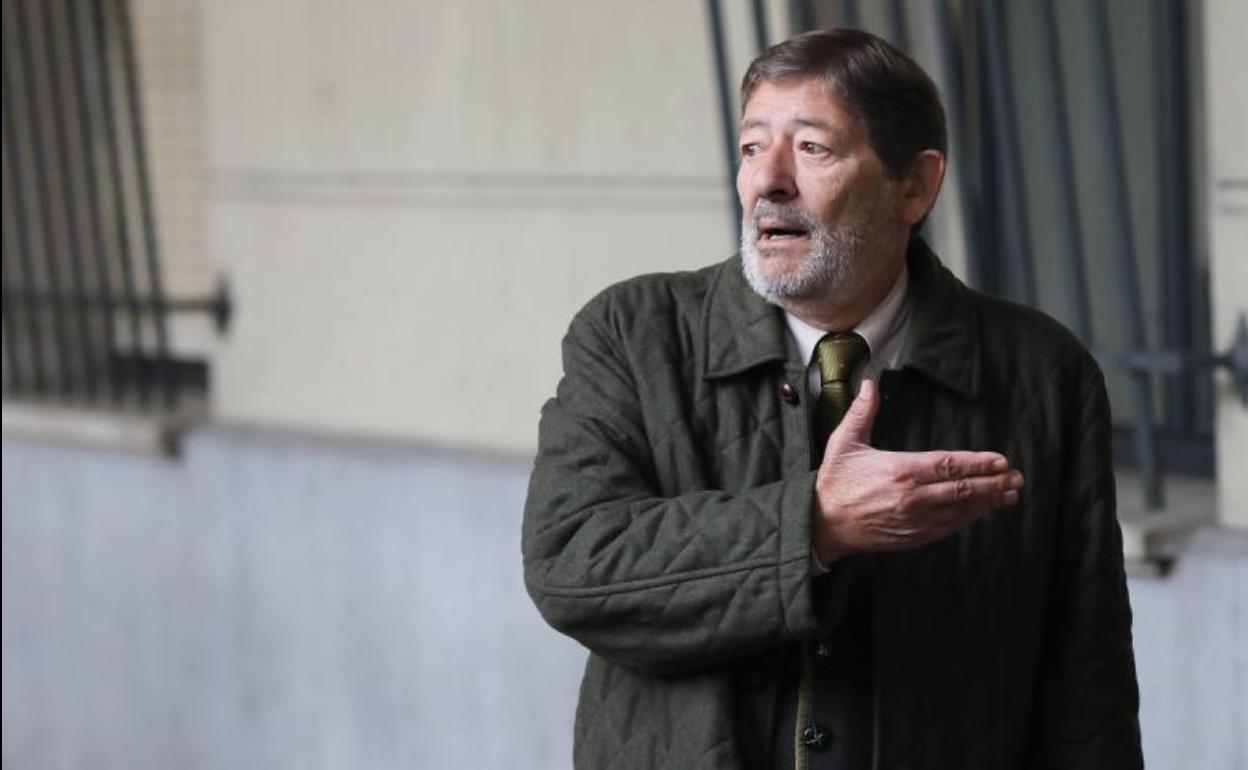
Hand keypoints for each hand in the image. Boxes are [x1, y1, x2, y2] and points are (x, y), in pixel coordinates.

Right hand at [812, 379, 1022, 563]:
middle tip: (1016, 478)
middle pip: (962, 489)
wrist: (821, 523)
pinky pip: (947, 528)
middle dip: (993, 484)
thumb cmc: (834, 480)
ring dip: (987, 503)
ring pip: (959, 511)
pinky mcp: (911, 537)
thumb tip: (871, 382)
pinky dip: (967, 519)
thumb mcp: (844, 441)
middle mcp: (911, 497)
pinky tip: (980, 512)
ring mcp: (913, 520)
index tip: (1001, 461)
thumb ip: (862, 412)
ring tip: (1009, 495)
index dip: (978, 463)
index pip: (948, 465)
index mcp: (899, 470)